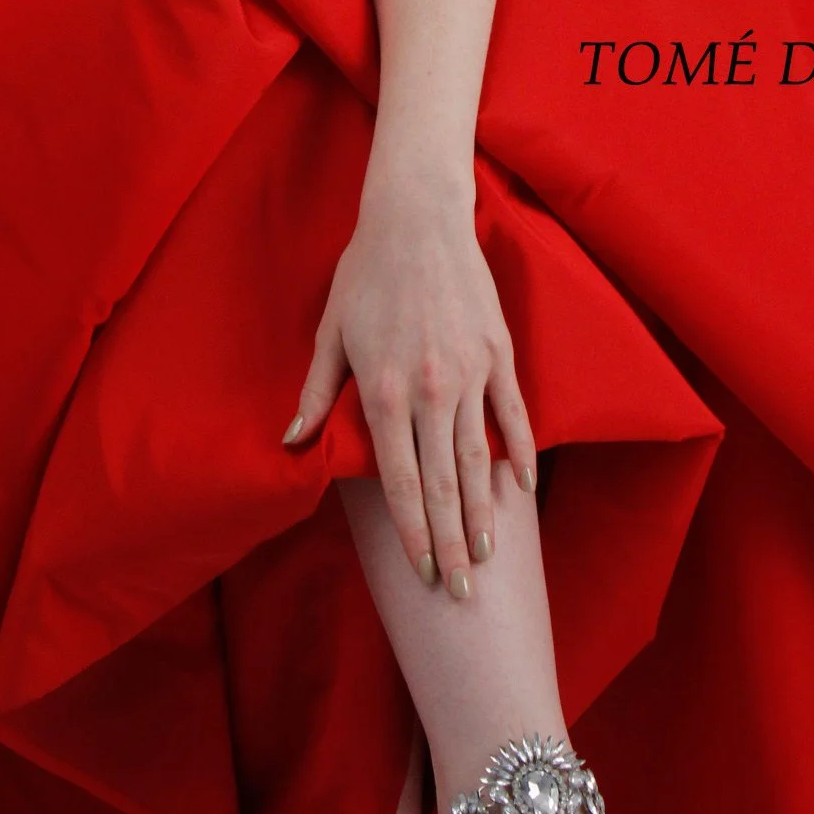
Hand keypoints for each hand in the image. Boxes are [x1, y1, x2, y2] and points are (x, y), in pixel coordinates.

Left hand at [281, 181, 536, 598]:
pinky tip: (521, 490)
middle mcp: (428, 391)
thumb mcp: (330, 333)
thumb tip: (292, 444)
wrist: (416, 218)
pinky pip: (513, 414)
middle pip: (442, 485)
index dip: (412, 534)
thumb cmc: (365, 273)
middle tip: (460, 596)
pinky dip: (519, 454)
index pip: (399, 482)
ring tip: (488, 557)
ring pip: (478, 460)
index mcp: (382, 392)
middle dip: (450, 545)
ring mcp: (468, 373)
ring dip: (483, 514)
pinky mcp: (498, 353)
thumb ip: (316, 393)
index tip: (422, 573)